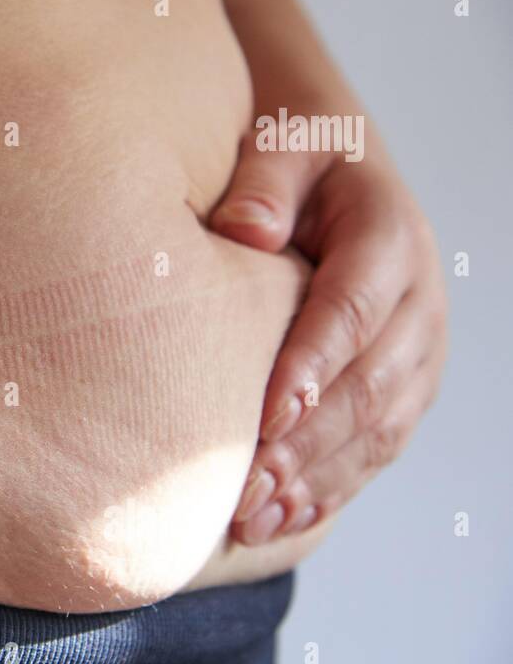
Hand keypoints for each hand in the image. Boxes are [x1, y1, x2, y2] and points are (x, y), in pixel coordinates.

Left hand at [210, 115, 447, 543]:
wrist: (338, 167)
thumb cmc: (298, 157)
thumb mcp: (284, 146)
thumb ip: (265, 183)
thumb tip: (244, 231)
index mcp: (389, 238)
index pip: (352, 312)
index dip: (313, 368)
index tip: (267, 416)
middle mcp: (418, 302)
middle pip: (369, 385)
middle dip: (309, 443)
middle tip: (248, 486)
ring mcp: (418, 351)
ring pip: (379, 428)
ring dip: (318, 478)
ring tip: (256, 516)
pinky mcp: (405, 385)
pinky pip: (379, 445)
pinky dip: (333, 486)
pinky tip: (284, 517)